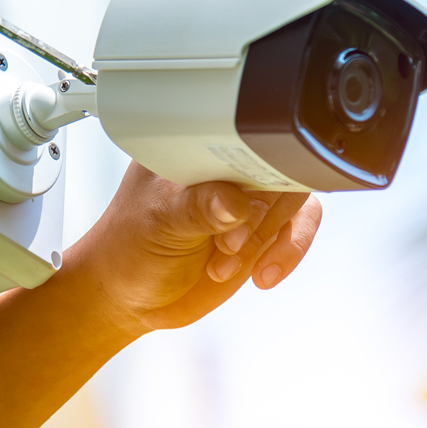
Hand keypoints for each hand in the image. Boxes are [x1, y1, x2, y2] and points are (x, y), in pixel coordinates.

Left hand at [67, 161, 323, 333]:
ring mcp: (247, 199)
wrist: (132, 294)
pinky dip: (287, 253)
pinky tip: (261, 275)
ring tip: (225, 265)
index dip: (252, 166)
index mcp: (196, 146)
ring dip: (267, 239)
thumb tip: (234, 202)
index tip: (238, 204)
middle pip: (281, 166)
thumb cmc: (130, 248)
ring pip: (295, 201)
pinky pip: (296, 232)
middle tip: (227, 244)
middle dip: (260, 214)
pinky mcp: (263, 231)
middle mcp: (227, 168)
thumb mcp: (158, 223)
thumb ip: (196, 210)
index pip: (245, 133)